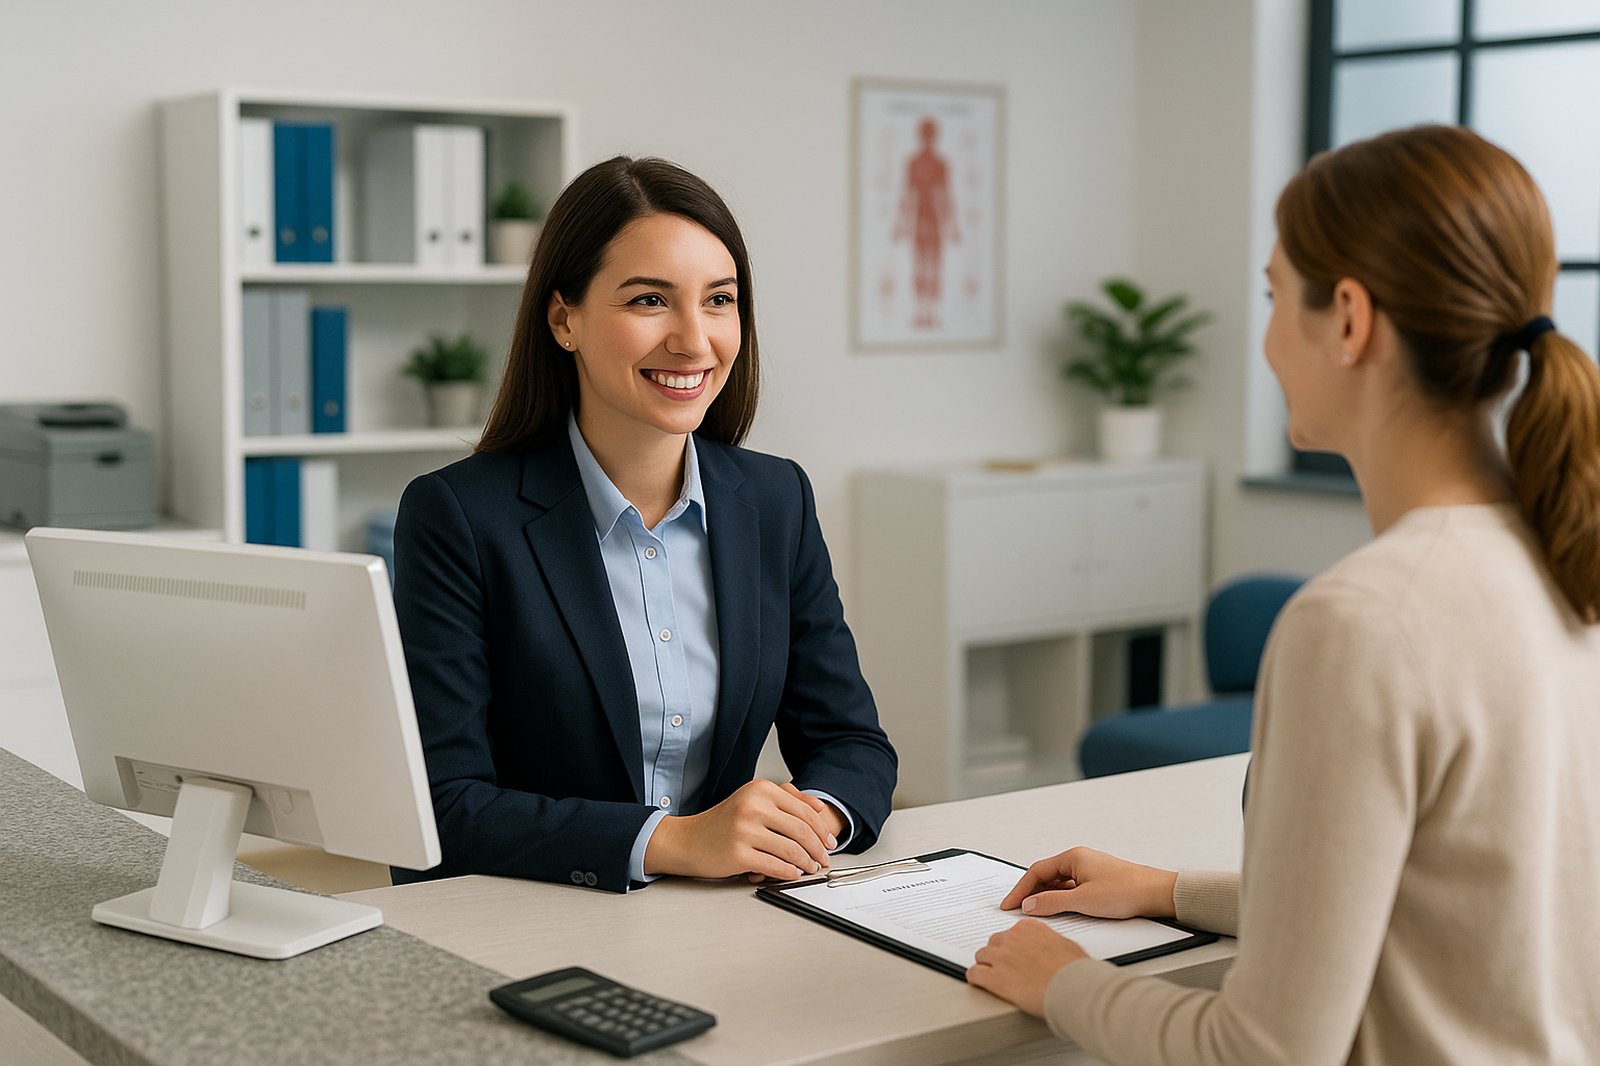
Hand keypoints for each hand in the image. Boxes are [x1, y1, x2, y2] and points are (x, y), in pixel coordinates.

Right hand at [643, 779, 837, 881]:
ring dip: (807, 863)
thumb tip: (818, 809)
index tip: (830, 841)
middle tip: (824, 858)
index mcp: (760, 790)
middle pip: (801, 830)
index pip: (804, 810)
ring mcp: (745, 830)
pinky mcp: (739, 854)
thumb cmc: (722, 823)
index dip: (822, 829)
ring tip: (810, 868)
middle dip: (818, 848)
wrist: (688, 840)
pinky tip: (793, 874)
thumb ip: (785, 799)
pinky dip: (789, 873)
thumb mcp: (752, 800)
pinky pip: (775, 866)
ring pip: (791, 850)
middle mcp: (753, 806)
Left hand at [967, 919, 1087, 1015]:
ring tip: (993, 976)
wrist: (1073, 988)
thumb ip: (1050, 942)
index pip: (1010, 932)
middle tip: (1005, 967)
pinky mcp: (995, 977)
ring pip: (981, 956)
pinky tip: (980, 983)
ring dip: (986, 966)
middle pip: (994, 943)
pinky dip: (976, 978)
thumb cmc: (1075, 970)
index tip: (1013, 954)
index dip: (1011, 946)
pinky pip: (974, 974)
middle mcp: (1012, 938)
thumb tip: (1049, 948)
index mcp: (1029, 927)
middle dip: (998, 955)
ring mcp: (1001, 956)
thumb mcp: (1067, 946)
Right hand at [999, 846, 1176, 919]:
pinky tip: (1059, 912)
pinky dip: (1060, 899)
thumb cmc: (1127, 891)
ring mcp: (1088, 871)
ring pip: (1058, 883)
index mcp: (1073, 857)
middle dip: (1030, 893)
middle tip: (1017, 911)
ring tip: (1036, 914)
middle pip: (1045, 876)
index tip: (1009, 905)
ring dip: (1046, 897)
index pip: (1036, 871)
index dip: (1020, 890)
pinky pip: (1071, 889)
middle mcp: (1079, 860)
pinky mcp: (1098, 882)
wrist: (1158, 893)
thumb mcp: (1084, 900)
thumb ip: (1053, 902)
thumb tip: (1030, 905)